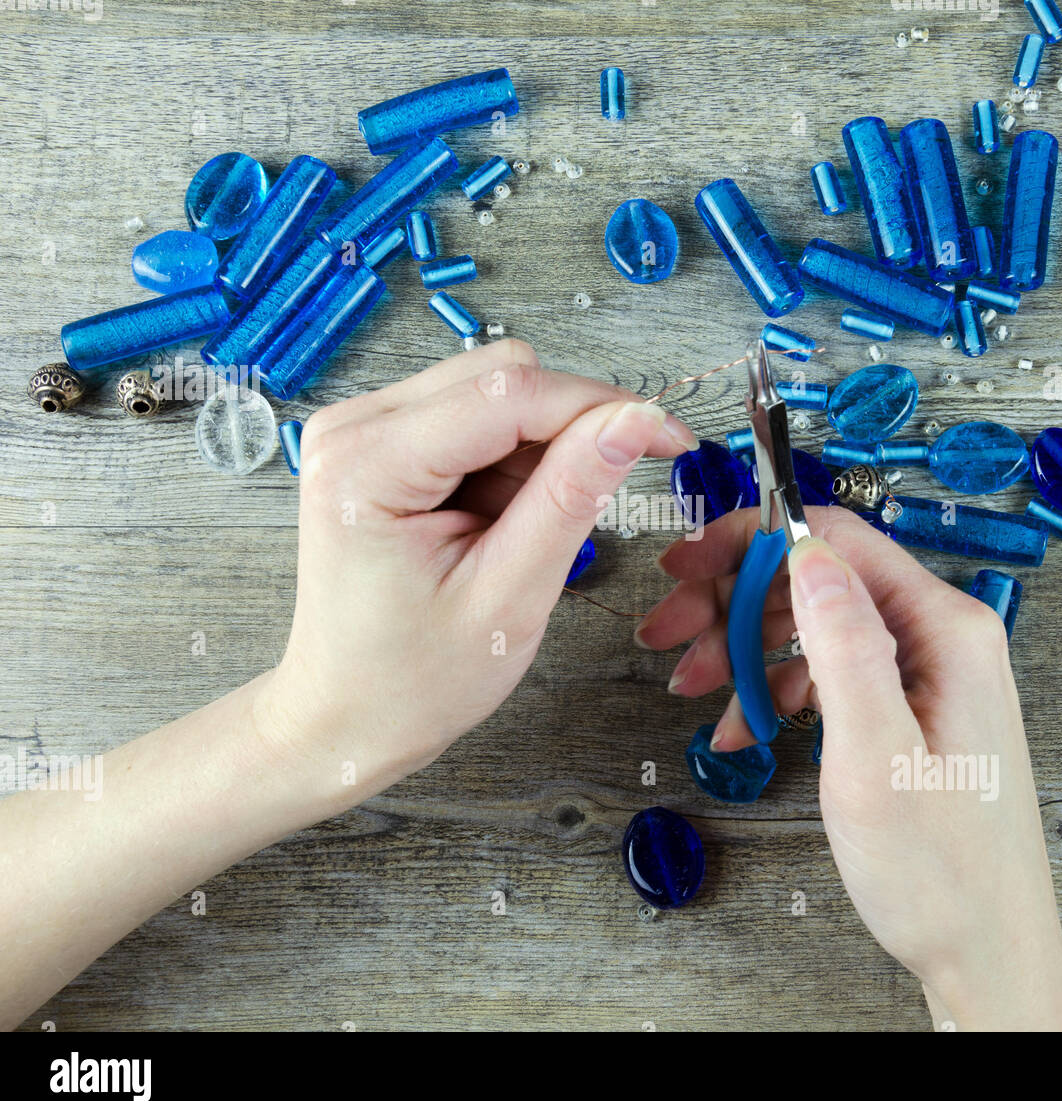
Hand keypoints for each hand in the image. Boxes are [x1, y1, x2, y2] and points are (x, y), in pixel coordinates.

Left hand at [260, 339, 696, 803]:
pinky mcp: (384, 443)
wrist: (348, 717)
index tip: (669, 436)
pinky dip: (513, 464)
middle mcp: (353, 428)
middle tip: (587, 510)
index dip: (602, 406)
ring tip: (519, 535)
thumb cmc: (412, 681)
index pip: (508, 394)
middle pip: (501, 377)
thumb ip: (571, 497)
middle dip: (566, 433)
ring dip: (537, 453)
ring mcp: (364, 431)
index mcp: (366, 466)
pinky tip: (501, 522)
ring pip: (496, 393)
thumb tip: (634, 420)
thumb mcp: (509, 599)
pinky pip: (478, 419)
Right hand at [636, 507, 1061, 1029]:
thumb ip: (845, 647)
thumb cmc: (942, 873)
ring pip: (814, 628)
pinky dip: (776, 692)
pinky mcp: (909, 709)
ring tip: (694, 689)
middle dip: (733, 603)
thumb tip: (806, 553)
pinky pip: (830, 675)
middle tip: (667, 635)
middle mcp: (940, 640)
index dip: (750, 543)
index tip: (686, 567)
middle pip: (817, 582)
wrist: (985, 953)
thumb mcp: (876, 757)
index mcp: (945, 631)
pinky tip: (743, 726)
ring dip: (745, 651)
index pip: (836, 542)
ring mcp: (925, 675)